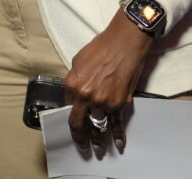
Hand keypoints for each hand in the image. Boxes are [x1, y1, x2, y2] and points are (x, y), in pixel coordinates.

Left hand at [65, 11, 154, 150]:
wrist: (124, 43)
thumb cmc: (101, 47)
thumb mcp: (78, 60)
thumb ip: (74, 79)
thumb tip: (75, 91)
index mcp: (73, 85)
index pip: (67, 105)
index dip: (69, 112)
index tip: (72, 120)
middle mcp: (87, 96)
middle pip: (79, 122)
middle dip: (79, 136)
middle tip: (81, 145)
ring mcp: (104, 102)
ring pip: (98, 126)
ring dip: (98, 139)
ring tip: (98, 149)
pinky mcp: (120, 103)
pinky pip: (116, 123)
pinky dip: (117, 135)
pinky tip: (118, 145)